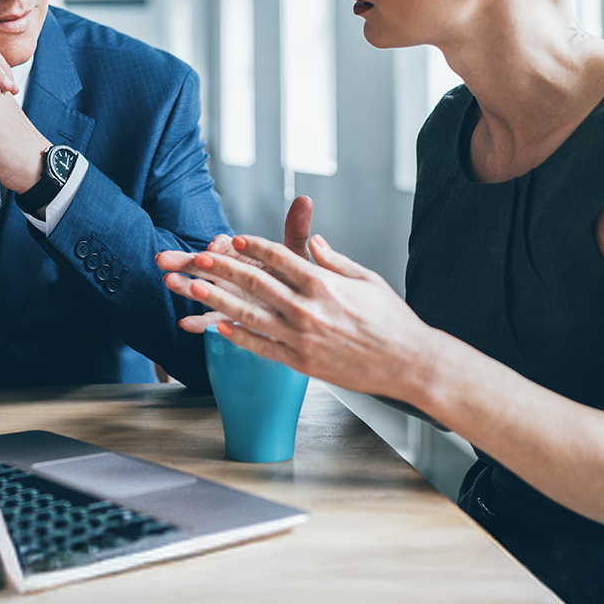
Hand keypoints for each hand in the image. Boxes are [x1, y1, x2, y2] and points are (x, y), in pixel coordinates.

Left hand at [155, 231, 445, 403]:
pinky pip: (262, 347)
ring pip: (250, 315)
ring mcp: (301, 337)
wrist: (408, 363)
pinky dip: (238, 337)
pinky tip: (218, 328)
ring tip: (194, 289)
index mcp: (324, 283)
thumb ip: (334, 260)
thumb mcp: (366, 279)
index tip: (233, 240)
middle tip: (197, 258)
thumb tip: (314, 241)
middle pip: (256, 283)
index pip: (280, 258)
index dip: (253, 247)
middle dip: (223, 268)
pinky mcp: (300, 362)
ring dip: (218, 300)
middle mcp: (308, 308)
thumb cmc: (391, 320)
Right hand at [166, 197, 313, 333]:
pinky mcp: (228, 314)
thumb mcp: (295, 254)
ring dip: (184, 286)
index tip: (215, 246)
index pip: (226, 246)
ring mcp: (226, 294)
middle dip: (184, 261)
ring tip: (169, 282)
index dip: (219, 245)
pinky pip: (211, 319)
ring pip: (201, 289)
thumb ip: (295, 230)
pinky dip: (198, 322)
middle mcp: (229, 272)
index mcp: (242, 254)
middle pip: (203, 264)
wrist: (296, 305)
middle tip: (164, 259)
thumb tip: (304, 200)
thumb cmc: (294, 277)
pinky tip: (185, 324)